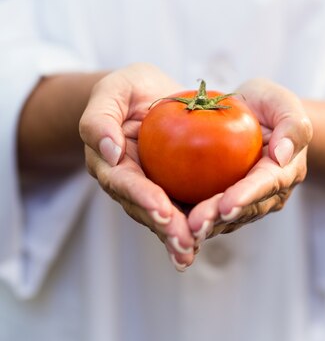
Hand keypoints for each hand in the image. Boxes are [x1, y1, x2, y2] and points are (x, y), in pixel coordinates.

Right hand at [79, 63, 196, 269]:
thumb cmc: (128, 89)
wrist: (150, 95)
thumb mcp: (112, 90)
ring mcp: (150, 189)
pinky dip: (195, 224)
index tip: (163, 211)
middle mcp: (128, 182)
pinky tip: (208, 237)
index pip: (125, 182)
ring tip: (191, 251)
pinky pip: (184, 208)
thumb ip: (100, 118)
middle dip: (164, 228)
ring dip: (177, 236)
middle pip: (144, 209)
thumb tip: (109, 152)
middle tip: (184, 242)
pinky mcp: (173, 190)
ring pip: (163, 217)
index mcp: (109, 162)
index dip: (143, 198)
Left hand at [187, 78, 312, 241]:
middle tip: (196, 224)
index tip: (227, 205)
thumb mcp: (282, 102)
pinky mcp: (224, 203)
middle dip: (219, 218)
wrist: (250, 114)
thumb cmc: (267, 104)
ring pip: (225, 219)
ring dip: (205, 226)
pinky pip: (208, 215)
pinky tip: (170, 225)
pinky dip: (191, 221)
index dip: (246, 196)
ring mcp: (246, 202)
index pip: (266, 184)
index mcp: (286, 171)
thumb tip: (281, 155)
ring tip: (183, 230)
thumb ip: (292, 125)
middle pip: (243, 209)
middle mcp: (268, 194)